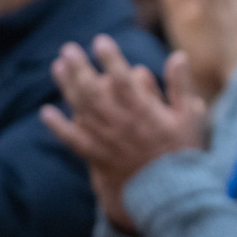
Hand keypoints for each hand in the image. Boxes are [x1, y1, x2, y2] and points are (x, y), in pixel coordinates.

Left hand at [42, 43, 206, 217]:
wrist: (169, 195)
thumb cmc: (182, 154)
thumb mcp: (191, 117)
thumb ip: (181, 85)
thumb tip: (178, 56)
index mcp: (143, 111)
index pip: (123, 78)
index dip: (110, 58)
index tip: (100, 41)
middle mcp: (119, 123)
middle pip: (93, 90)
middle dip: (79, 67)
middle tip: (68, 48)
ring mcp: (105, 140)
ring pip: (80, 109)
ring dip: (66, 86)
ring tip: (57, 66)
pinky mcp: (97, 157)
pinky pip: (73, 140)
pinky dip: (58, 126)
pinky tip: (45, 112)